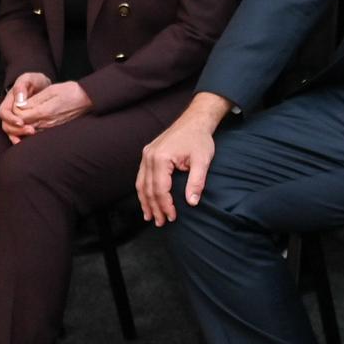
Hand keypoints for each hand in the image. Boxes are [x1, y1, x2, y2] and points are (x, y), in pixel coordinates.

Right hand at [0, 72, 51, 141]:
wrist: (43, 85)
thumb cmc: (35, 81)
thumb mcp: (29, 78)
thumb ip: (22, 85)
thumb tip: (18, 99)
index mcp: (9, 101)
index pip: (4, 113)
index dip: (10, 119)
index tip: (21, 122)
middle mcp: (10, 111)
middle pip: (6, 125)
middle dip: (16, 130)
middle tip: (31, 131)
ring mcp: (16, 118)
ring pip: (11, 131)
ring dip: (19, 135)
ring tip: (31, 135)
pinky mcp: (24, 123)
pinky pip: (19, 134)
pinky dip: (22, 139)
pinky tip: (28, 142)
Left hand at [13, 80, 92, 133]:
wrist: (89, 99)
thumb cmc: (72, 92)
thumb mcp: (52, 90)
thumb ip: (34, 99)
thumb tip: (19, 105)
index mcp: (43, 112)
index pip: (19, 116)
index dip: (15, 109)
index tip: (19, 101)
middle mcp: (45, 123)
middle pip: (21, 126)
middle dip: (16, 119)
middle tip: (19, 108)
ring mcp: (50, 127)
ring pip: (28, 130)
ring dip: (23, 124)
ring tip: (25, 114)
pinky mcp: (54, 129)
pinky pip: (37, 132)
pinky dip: (31, 127)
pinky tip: (33, 120)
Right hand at [136, 100, 224, 225]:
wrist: (195, 121)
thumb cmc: (200, 139)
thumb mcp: (203, 160)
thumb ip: (197, 181)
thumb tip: (192, 202)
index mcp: (161, 158)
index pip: (160, 189)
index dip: (165, 205)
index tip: (172, 217)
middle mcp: (149, 157)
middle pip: (148, 188)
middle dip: (154, 207)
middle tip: (160, 222)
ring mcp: (146, 155)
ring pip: (141, 184)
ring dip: (145, 202)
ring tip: (150, 217)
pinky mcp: (147, 154)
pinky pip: (141, 176)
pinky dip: (143, 190)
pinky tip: (146, 201)